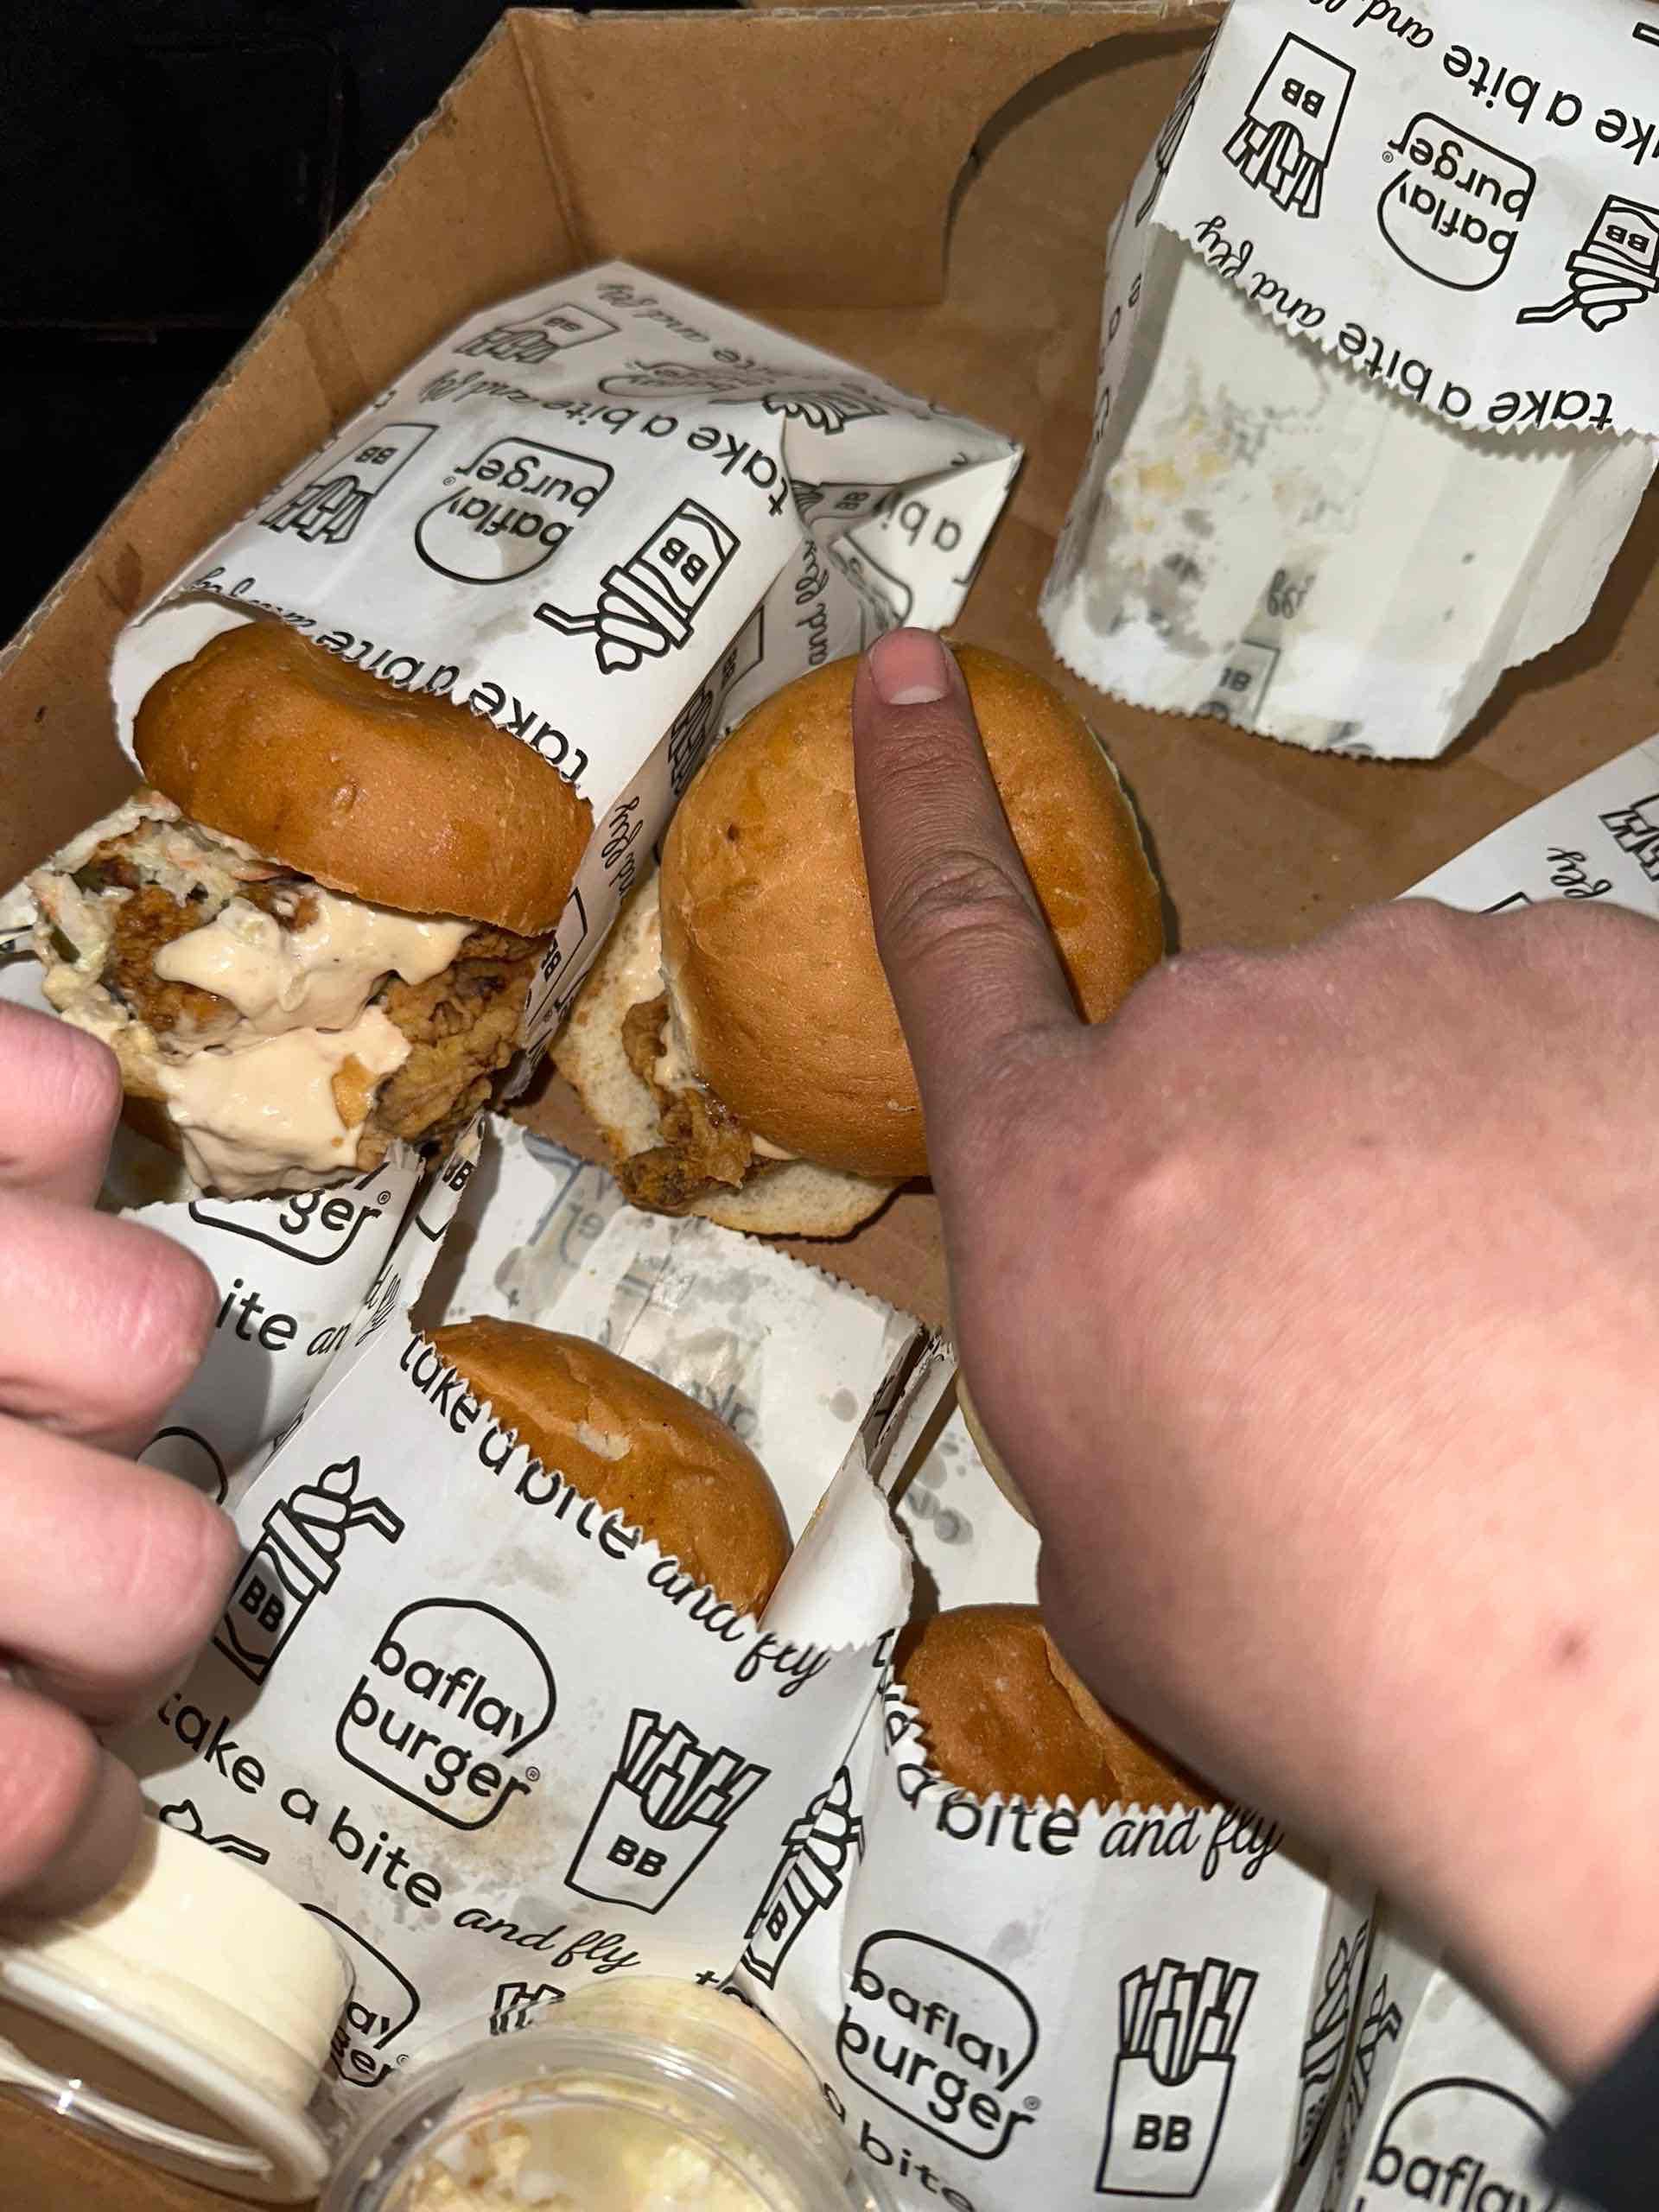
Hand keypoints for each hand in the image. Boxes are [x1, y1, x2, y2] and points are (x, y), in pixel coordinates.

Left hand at [0, 1005, 235, 1914]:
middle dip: (121, 1594)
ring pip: (163, 1323)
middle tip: (39, 1566)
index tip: (56, 1803)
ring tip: (12, 1354)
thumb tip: (60, 1813)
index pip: (36, 1794)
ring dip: (96, 1360)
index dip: (59, 1818)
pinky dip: (43, 1139)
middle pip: (166, 1574)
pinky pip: (68, 1093)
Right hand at [853, 628, 1658, 2080]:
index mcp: (1060, 1182)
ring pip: (1411, 1047)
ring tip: (1533, 1338)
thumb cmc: (1336, 1656)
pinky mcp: (1618, 984)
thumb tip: (1179, 1381)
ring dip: (1447, 1153)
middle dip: (1277, 1176)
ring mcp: (1425, 986)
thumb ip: (1110, 1409)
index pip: (954, 946)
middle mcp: (1220, 1040)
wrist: (1618, 1669)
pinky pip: (1571, 1036)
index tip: (914, 672)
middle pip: (1232, 1065)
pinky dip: (1588, 1134)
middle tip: (1378, 1354)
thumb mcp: (1123, 1579)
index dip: (921, 804)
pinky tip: (1621, 1277)